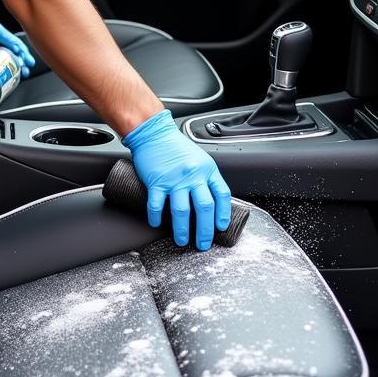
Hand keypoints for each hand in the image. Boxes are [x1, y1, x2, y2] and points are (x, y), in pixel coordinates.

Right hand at [123, 110, 231, 250]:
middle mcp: (193, 175)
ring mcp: (174, 179)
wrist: (154, 133)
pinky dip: (156, 218)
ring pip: (182, 211)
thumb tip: (211, 204)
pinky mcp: (156, 181)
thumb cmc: (176, 146)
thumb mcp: (200, 159)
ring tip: (181, 240)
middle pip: (204, 208)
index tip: (220, 227)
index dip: (223, 214)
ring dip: (182, 230)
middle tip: (202, 243)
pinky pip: (157, 205)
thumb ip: (206, 179)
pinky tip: (157, 224)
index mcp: (207, 169)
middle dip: (204, 230)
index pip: (221, 195)